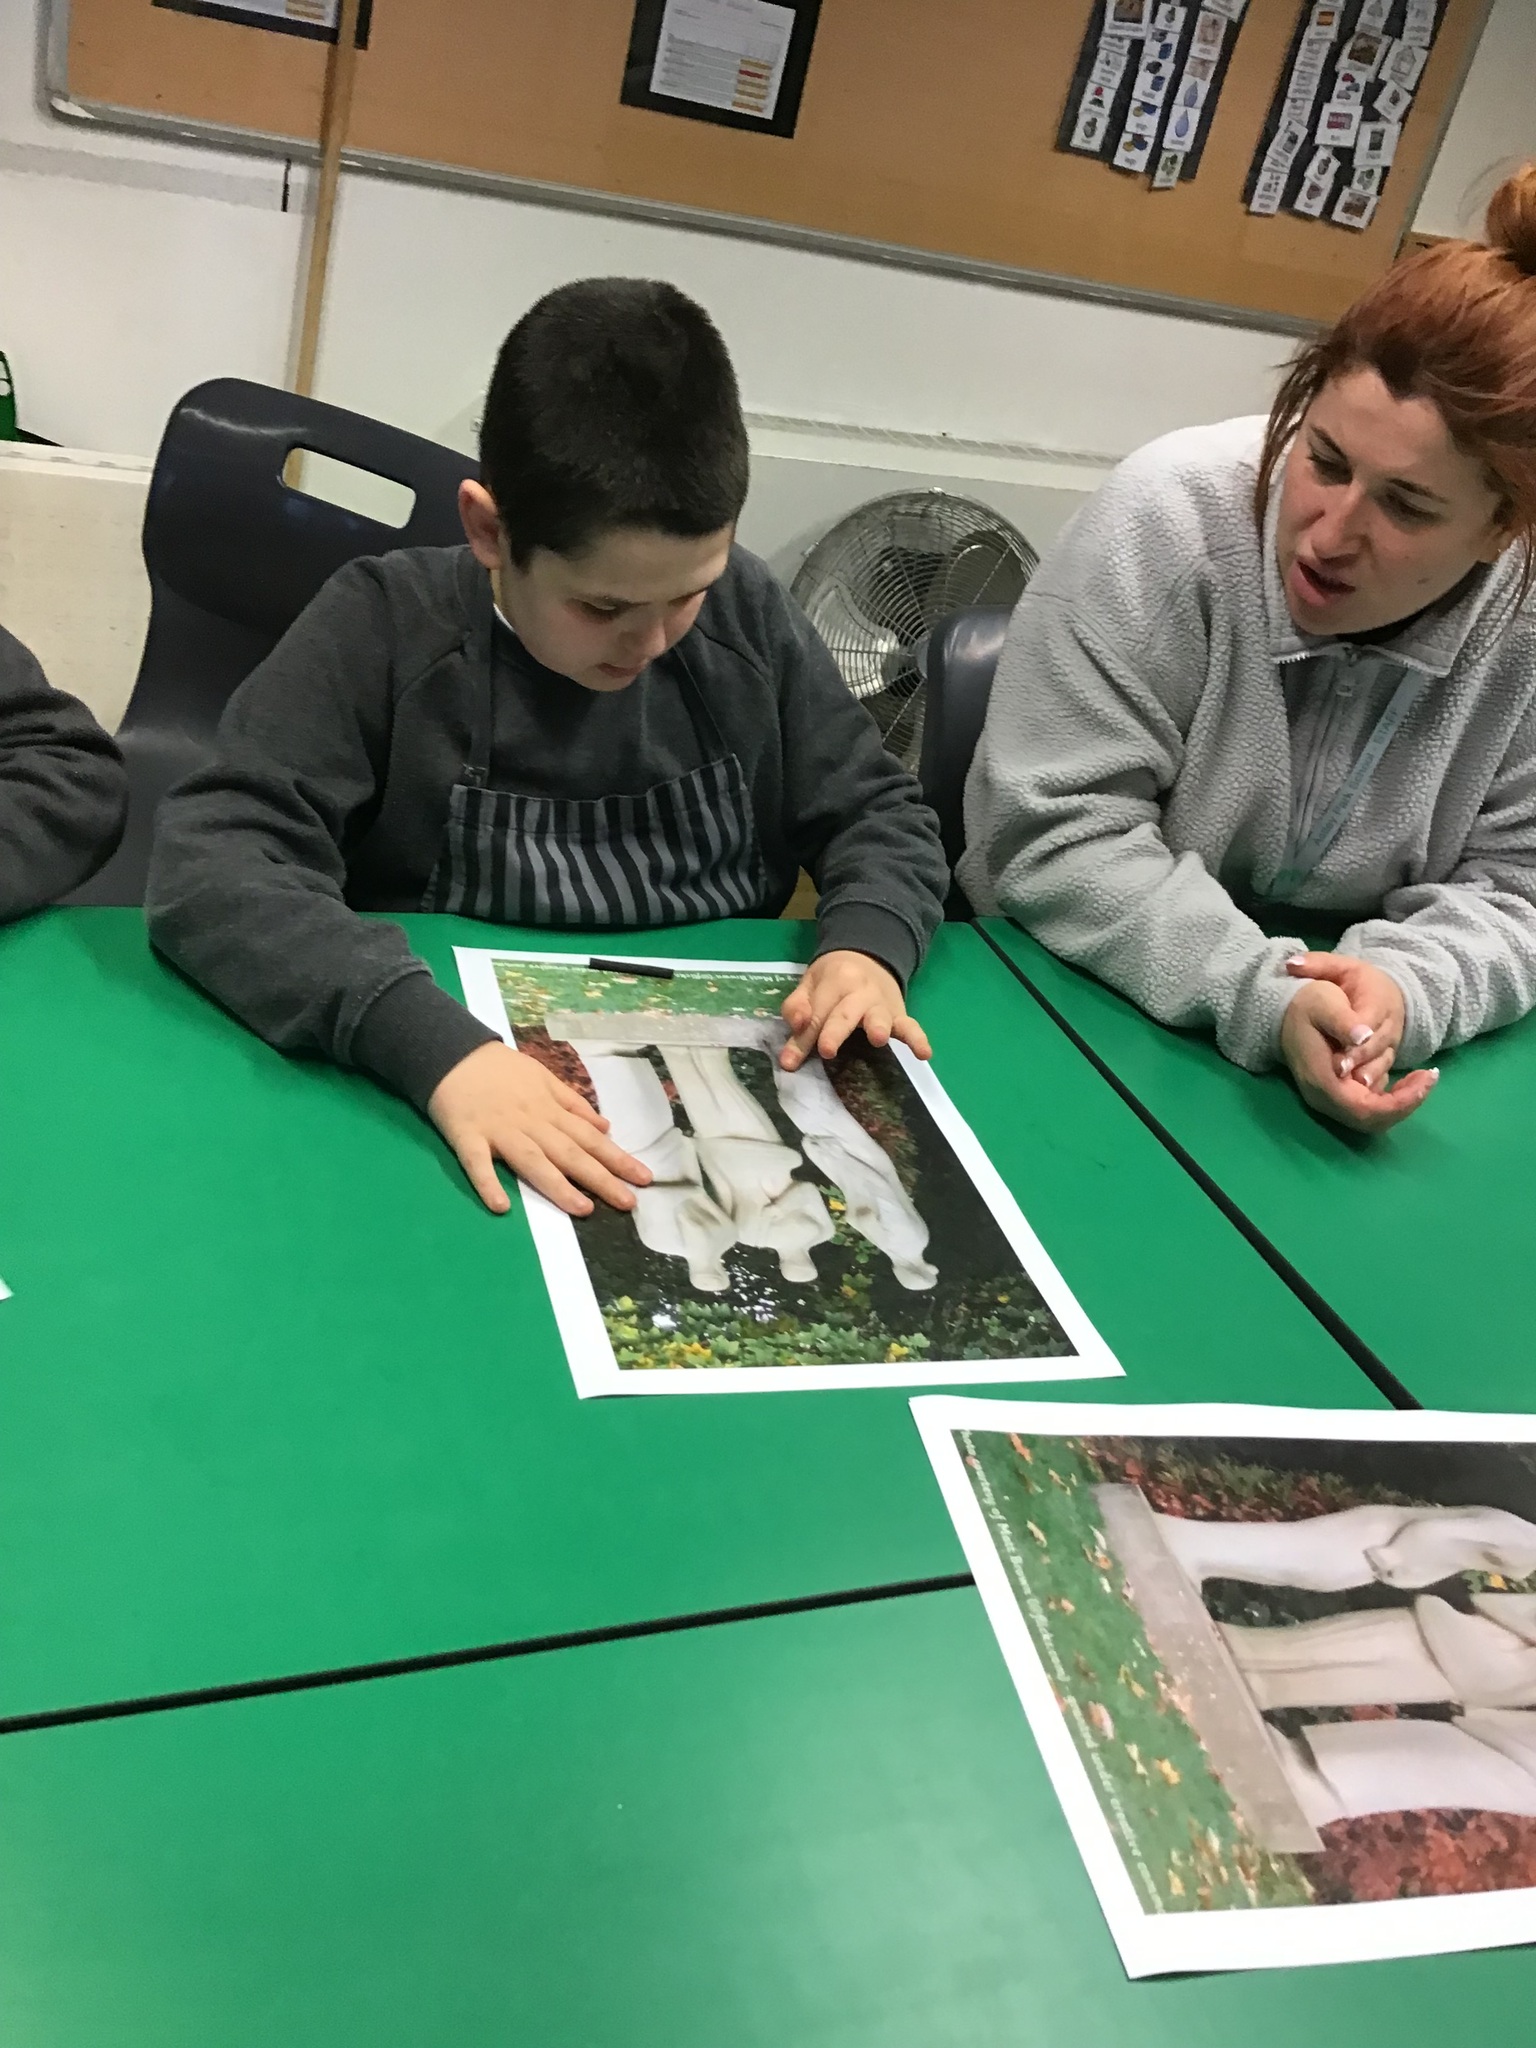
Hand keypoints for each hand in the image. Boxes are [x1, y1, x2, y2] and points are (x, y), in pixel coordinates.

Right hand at [427, 1041, 651, 1215]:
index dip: (617, 1158)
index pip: (590, 1138)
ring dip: (558, 1186)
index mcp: (549, 1109)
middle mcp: (530, 1122)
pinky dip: (488, 1183)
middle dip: (601, 1178)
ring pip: (532, 1160)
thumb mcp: (544, 1078)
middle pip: (569, 1153)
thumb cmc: (502, 1069)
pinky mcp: (466, 1137)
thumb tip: (606, 1127)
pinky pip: (477, 1163)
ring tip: (583, 1209)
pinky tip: (501, 1206)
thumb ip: (574, 1104)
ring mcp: (498, 1130)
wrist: (453, 1052)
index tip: (643, 1179)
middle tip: (628, 1202)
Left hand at [779, 950, 931, 1071]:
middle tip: (827, 1050)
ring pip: (879, 1016)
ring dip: (878, 1027)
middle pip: (845, 1014)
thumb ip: (796, 1006)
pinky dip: (918, 1039)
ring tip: (878, 1039)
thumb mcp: (809, 984)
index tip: (790, 1062)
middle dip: (835, 1031)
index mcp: (834, 981)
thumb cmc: (833, 978)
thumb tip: (796, 1025)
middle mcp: (859, 990)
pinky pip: (911, 1027)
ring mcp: (881, 1004)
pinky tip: (924, 1053)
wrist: (868, 955)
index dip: (802, 1038)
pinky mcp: (899, 1015)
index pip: (816, 1013)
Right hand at [1280, 953, 1437, 1132]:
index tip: (1425, 1077)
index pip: (1363, 1108)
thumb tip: (1364, 1036)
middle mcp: (1323, 1097)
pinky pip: (1368, 1108)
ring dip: (1402, 1102)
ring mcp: (1328, 1098)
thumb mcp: (1322, 1001)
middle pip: (1370, 1120)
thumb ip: (1342, 1021)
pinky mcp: (1337, 1094)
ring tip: (1424, 1076)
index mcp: (1321, 1079)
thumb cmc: (1305, 1004)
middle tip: (1430, 1077)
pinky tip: (1408, 1080)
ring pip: (1372, 1118)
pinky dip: (1392, 1099)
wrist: (1282, 1010)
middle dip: (1406, 1103)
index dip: (1399, 1101)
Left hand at [1285, 951, 1405, 1089]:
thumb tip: (1289, 964)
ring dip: (1369, 1079)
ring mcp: (1388, 1048)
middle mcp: (1388, 1028)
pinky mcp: (1384, 1062)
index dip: (1354, 1038)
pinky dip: (1373, 1089)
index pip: (1368, 1023)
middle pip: (1377, 1049)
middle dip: (1360, 1062)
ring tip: (1353, 1088)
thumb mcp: (1341, 966)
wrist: (1383, 995)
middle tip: (1340, 1072)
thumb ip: (1318, 964)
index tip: (1340, 1056)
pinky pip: (1383, 1079)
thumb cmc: (1356, 981)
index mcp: (1378, 1000)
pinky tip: (1359, 1099)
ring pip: (1382, 1066)